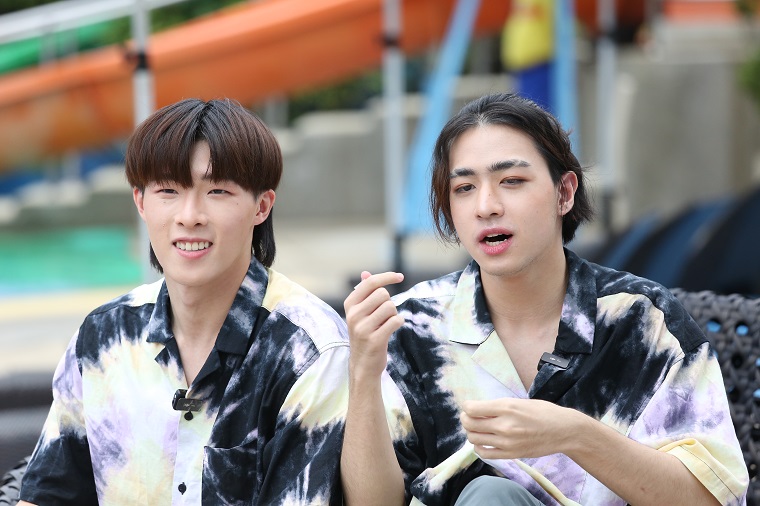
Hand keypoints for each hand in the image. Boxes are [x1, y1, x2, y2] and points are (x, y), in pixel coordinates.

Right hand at [343, 271, 404, 379]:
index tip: (400, 276)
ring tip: (385, 324)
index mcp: (350, 304)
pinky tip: (391, 330)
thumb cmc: (364, 334)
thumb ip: (364, 292)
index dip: (387, 277)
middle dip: (389, 303)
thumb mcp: (360, 312)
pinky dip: (398, 323)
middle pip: (383, 294)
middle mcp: (353, 315)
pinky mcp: (374, 340)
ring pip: (390, 307)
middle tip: (384, 316)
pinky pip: (396, 321)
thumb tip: (365, 273)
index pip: (371, 282)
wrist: (362, 364)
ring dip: (393, 315)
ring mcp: (363, 328)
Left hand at [460, 398, 579, 459]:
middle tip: (469, 417)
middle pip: (470, 423)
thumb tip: (476, 409)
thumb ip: (498, 406)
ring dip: (471, 432)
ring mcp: (507, 442)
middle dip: (465, 419)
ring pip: (474, 438)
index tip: (469, 407)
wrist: (563, 431)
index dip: (466, 407)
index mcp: (507, 407)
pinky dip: (479, 447)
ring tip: (477, 428)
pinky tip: (484, 441)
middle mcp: (505, 425)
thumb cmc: (543, 412)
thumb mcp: (519, 401)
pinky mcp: (511, 454)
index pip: (472, 408)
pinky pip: (485, 453)